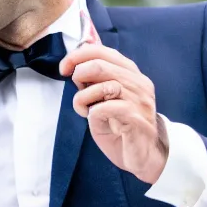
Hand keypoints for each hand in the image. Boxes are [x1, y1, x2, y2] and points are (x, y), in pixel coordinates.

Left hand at [59, 44, 168, 183]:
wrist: (142, 155)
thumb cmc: (119, 125)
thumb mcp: (103, 97)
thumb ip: (94, 79)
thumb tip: (73, 63)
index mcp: (130, 72)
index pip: (102, 51)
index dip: (77, 56)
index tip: (63, 68)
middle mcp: (138, 82)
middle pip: (99, 65)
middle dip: (79, 77)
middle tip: (78, 92)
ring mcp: (139, 100)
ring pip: (102, 86)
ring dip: (83, 99)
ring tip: (85, 110)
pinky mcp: (136, 118)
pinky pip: (105, 108)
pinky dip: (93, 113)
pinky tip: (95, 119)